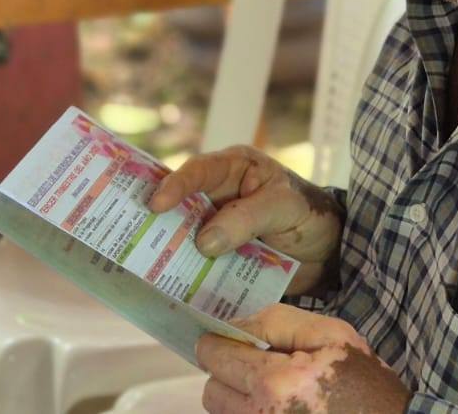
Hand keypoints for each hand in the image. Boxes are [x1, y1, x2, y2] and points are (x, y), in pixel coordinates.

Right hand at [150, 146, 343, 295]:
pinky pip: (196, 265)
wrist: (330, 253)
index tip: (156, 204)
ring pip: (183, 237)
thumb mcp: (285, 208)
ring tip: (140, 266)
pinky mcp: (219, 258)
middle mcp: (218, 196)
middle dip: (156, 220)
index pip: (199, 171)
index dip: (175, 185)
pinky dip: (185, 275)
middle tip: (127, 234)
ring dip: (166, 252)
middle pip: (180, 205)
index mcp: (234, 169)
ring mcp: (216, 228)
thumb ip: (247, 219)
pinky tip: (168, 288)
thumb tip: (203, 242)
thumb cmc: (311, 215)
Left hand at [198, 305, 408, 413]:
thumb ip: (279, 322)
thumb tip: (234, 325)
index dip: (220, 342)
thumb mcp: (331, 334)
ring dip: (236, 396)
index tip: (226, 338)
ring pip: (221, 411)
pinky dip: (249, 411)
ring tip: (271, 389)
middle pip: (213, 389)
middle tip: (256, 364)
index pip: (218, 356)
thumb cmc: (362, 380)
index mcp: (277, 383)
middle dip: (228, 371)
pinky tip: (275, 405)